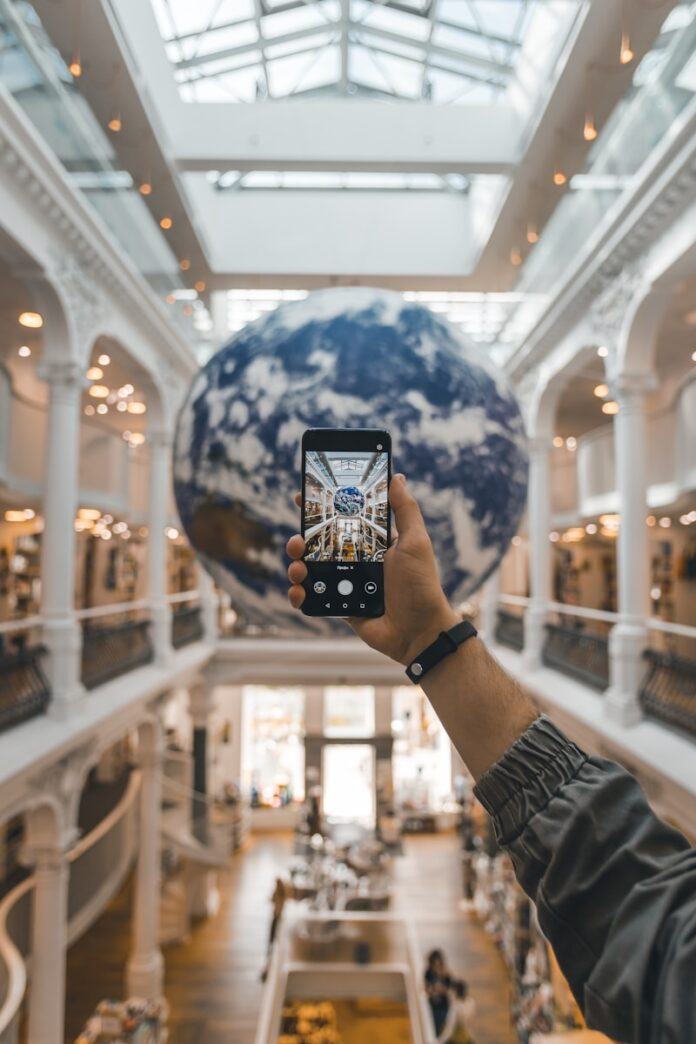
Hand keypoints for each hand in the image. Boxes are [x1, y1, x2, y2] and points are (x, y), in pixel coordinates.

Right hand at [286, 473, 458, 664]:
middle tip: (298, 540)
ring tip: (298, 568)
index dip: (321, 508)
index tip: (303, 496)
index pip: (342, 518)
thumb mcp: (416, 541)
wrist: (419, 631)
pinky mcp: (339, 605)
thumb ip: (405, 509)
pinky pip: (313, 597)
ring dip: (296, 566)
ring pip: (311, 569)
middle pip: (319, 543)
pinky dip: (300, 594)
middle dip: (301, 538)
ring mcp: (346, 583)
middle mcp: (356, 560)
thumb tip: (396, 477)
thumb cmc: (421, 585)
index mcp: (372, 542)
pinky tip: (299, 592)